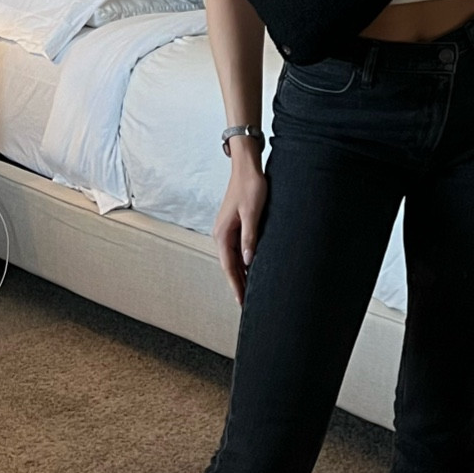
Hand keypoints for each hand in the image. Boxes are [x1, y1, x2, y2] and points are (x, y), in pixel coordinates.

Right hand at [213, 150, 266, 304]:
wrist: (246, 167)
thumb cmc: (250, 186)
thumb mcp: (252, 213)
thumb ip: (249, 237)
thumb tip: (247, 261)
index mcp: (223, 234)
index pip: (229, 267)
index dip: (236, 286)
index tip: (241, 302)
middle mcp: (221, 235)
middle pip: (230, 267)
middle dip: (238, 286)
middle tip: (246, 305)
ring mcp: (227, 231)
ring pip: (234, 260)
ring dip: (241, 276)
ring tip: (250, 293)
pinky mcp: (234, 226)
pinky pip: (237, 250)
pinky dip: (244, 263)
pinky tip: (251, 270)